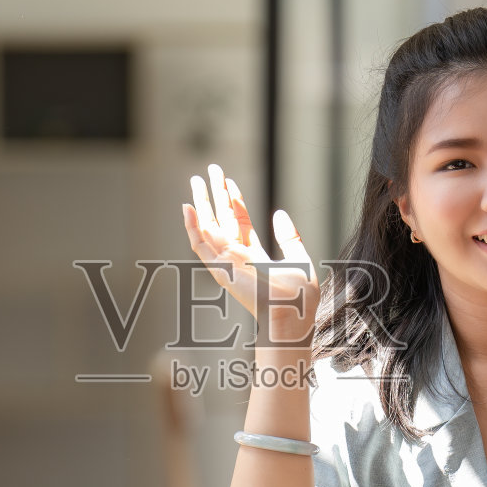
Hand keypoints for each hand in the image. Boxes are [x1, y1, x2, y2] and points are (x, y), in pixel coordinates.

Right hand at [183, 163, 318, 346]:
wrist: (292, 316)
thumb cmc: (299, 298)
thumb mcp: (299, 259)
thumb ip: (289, 237)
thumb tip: (279, 213)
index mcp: (255, 256)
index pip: (240, 222)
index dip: (234, 200)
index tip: (230, 180)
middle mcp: (238, 258)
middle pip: (222, 220)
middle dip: (216, 194)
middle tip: (210, 170)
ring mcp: (227, 263)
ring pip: (208, 227)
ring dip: (202, 203)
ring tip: (196, 180)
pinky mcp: (220, 269)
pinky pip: (200, 246)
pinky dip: (192, 227)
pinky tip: (187, 207)